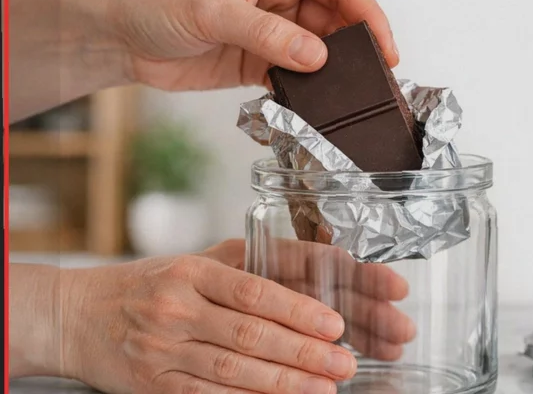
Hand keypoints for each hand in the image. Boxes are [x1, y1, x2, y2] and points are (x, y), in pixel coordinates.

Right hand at [59, 240, 401, 393]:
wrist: (77, 316)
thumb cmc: (150, 285)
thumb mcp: (196, 263)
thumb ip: (248, 267)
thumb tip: (316, 270)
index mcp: (193, 270)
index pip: (255, 290)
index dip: (299, 309)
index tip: (334, 324)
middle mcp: (177, 307)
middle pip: (251, 333)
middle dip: (304, 352)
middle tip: (344, 363)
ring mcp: (163, 348)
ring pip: (233, 370)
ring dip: (284, 382)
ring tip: (324, 388)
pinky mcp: (153, 384)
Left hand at [108, 0, 399, 90]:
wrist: (117, 37)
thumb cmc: (152, 0)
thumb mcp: (212, 11)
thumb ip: (266, 34)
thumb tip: (314, 55)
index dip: (365, 13)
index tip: (382, 44)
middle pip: (334, 21)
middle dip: (354, 48)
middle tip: (372, 79)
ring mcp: (271, 32)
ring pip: (318, 52)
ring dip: (332, 75)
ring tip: (347, 98)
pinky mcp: (259, 63)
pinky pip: (294, 78)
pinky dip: (305, 93)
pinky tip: (313, 106)